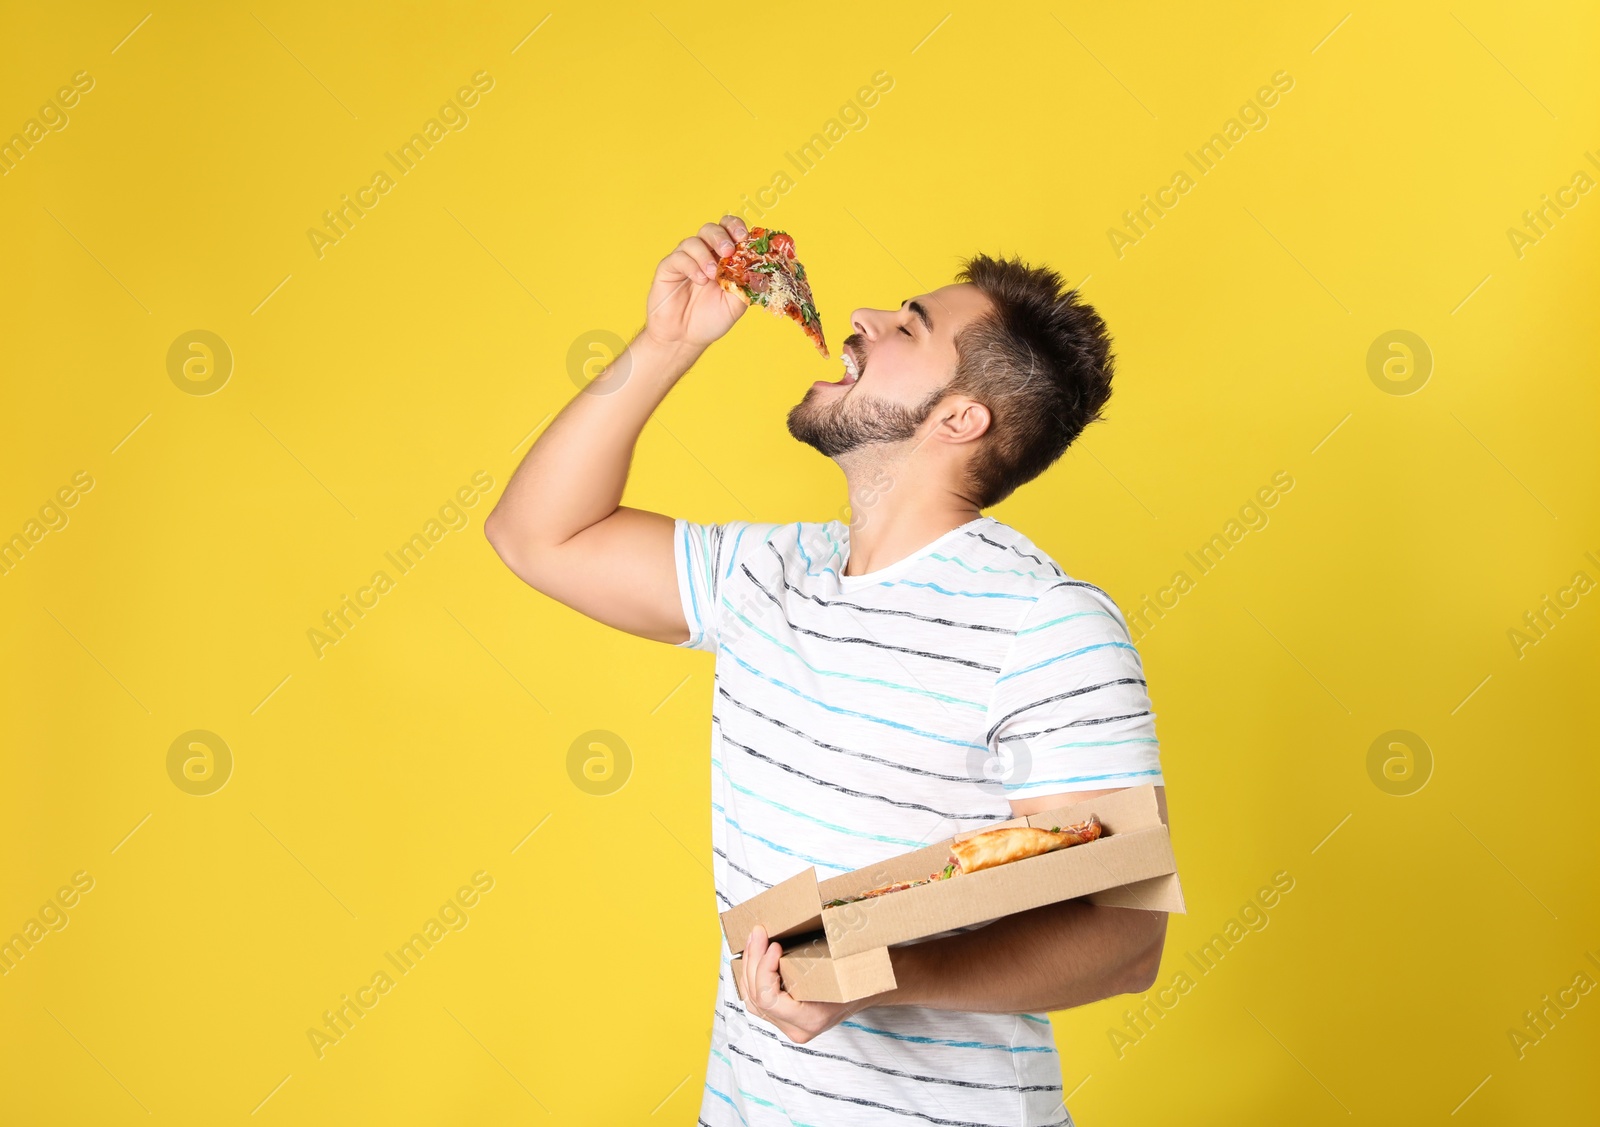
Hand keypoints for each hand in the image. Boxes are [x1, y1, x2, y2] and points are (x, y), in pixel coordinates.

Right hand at [642, 216, 751, 353]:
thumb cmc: (710, 320)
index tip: (743, 237)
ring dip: (705, 255)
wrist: (685, 338)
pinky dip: (691, 265)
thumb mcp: (737, 304)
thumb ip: (748, 285)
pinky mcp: (669, 268)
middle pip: (711, 229)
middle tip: (728, 251)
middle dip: (721, 236)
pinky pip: (678, 257)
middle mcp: (704, 255)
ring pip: (693, 241)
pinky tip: (699, 280)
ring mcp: (686, 260)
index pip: (730, 231)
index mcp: (723, 259)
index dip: (737, 228)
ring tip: (712, 275)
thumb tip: (763, 269)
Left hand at [739, 925, 869, 1043]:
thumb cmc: (858, 976)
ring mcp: (789, 1026)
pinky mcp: (784, 1019)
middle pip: (756, 997)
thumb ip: (817, 956)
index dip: (764, 969)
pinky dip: (753, 977)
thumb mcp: (843, 967)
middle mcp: (796, 1029)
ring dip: (749, 967)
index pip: (768, 999)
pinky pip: (758, 1001)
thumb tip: (796, 926)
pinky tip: (756, 956)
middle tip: (758, 933)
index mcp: (810, 1020)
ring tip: (754, 940)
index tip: (774, 945)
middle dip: (753, 960)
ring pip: (753, 1000)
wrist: (867, 990)